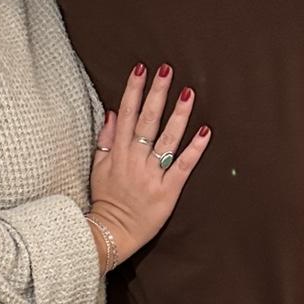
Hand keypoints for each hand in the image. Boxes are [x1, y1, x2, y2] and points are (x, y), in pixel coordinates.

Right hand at [88, 63, 211, 262]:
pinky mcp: (168, 191)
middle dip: (157, 93)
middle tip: (167, 69)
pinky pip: (183, 166)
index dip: (134, 90)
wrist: (111, 233)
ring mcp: (152, 175)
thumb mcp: (97, 167)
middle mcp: (135, 160)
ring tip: (188, 92)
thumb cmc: (105, 200)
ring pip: (166, 139)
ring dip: (178, 114)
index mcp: (118, 152)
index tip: (141, 69)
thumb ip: (105, 139)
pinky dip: (194, 148)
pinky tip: (205, 130)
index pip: (127, 114)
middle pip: (147, 121)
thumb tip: (113, 112)